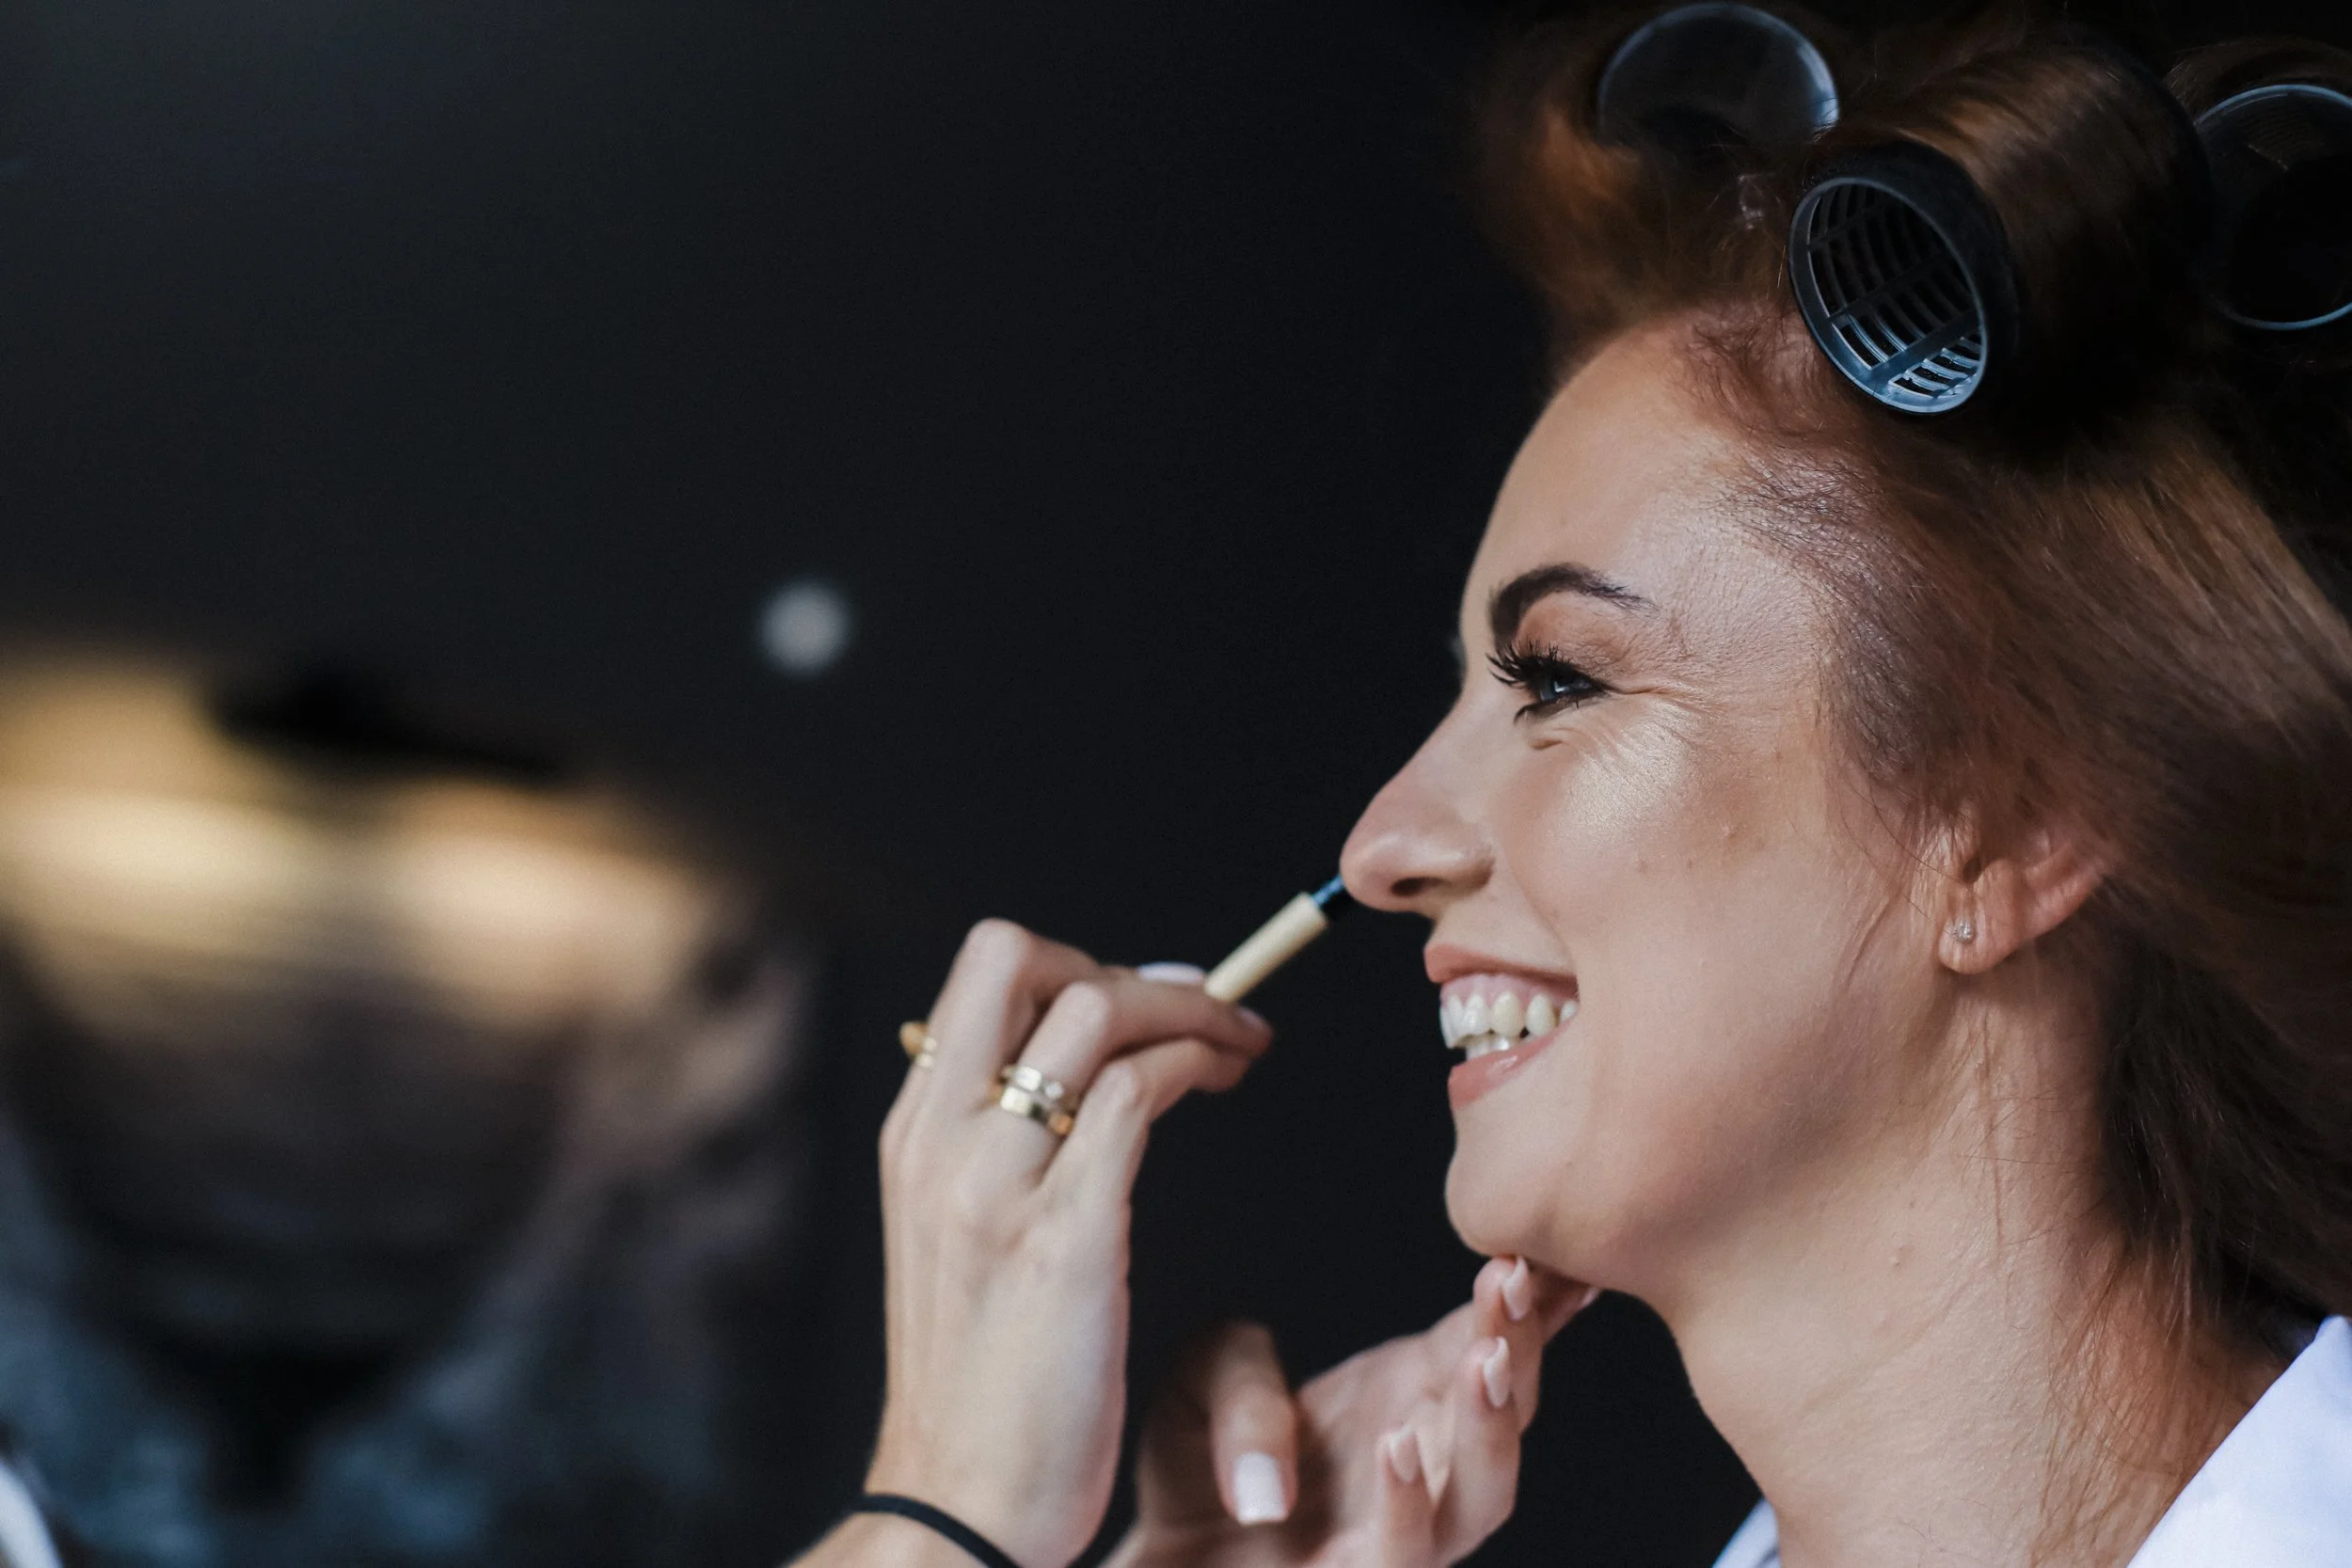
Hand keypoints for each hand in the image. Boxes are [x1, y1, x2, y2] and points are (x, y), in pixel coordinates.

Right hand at [863, 920, 1275, 1567]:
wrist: (960, 1505)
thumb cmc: (979, 1383)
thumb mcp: (956, 1240)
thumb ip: (994, 1153)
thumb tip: (1070, 1072)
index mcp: (912, 1134)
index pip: (979, 974)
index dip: (1073, 962)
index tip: (1145, 998)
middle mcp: (940, 1138)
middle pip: (1017, 955)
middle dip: (1125, 965)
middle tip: (1197, 1010)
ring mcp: (998, 1181)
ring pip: (1093, 1009)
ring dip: (1188, 1006)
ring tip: (1239, 1041)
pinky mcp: (1064, 1232)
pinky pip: (1134, 1094)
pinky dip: (1195, 1060)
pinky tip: (1226, 1079)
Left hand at [1112, 1257, 1595, 1567]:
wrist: (1155, 1563)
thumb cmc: (1197, 1469)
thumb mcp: (1208, 1379)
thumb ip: (1248, 1373)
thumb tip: (1315, 1410)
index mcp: (1404, 1394)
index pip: (1482, 1343)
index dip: (1527, 1301)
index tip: (1550, 1248)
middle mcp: (1420, 1461)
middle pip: (1502, 1412)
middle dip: (1519, 1346)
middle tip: (1513, 1279)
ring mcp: (1399, 1529)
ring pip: (1479, 1494)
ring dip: (1490, 1429)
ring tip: (1484, 1362)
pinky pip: (1403, 1555)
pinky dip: (1407, 1504)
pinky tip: (1398, 1446)